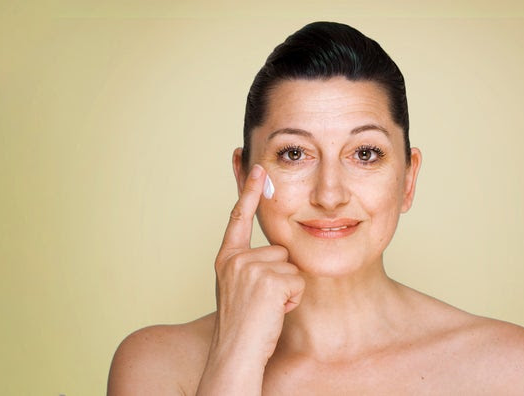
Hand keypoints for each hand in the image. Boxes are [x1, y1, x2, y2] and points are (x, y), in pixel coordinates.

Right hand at [197, 164, 304, 394]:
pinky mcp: (269, 280)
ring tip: (268, 309)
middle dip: (281, 276)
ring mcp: (250, 268)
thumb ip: (252, 266)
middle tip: (264, 303)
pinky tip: (275, 313)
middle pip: (280, 250)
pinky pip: (297, 282)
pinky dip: (292, 300)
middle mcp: (235, 259)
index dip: (249, 191)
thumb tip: (277, 252)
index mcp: (226, 258)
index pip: (239, 218)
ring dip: (287, 289)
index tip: (257, 166)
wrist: (235, 354)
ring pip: (291, 266)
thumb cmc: (243, 328)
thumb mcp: (240, 289)